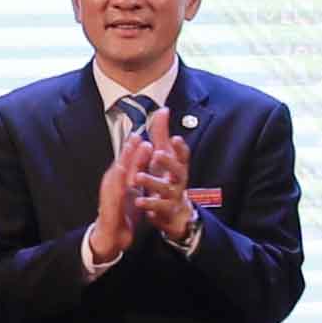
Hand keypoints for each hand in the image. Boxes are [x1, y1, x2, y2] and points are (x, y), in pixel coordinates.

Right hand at [82, 133, 145, 267]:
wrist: (110, 237)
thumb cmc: (122, 214)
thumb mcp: (133, 194)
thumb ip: (137, 180)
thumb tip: (144, 167)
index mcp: (121, 181)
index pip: (128, 162)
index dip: (135, 148)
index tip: (143, 134)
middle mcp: (114, 184)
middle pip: (122, 162)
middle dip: (129, 147)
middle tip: (138, 132)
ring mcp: (110, 193)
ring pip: (118, 171)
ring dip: (125, 157)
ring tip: (133, 144)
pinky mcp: (108, 203)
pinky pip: (113, 189)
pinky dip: (117, 177)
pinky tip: (121, 167)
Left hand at [134, 119, 204, 246]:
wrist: (176, 212)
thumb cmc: (167, 178)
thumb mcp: (164, 155)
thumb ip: (162, 134)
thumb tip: (162, 110)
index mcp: (178, 166)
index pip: (183, 155)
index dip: (180, 147)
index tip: (175, 138)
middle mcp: (178, 180)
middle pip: (178, 171)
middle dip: (168, 162)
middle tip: (157, 154)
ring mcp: (173, 196)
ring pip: (165, 189)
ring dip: (152, 182)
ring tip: (139, 177)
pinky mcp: (166, 211)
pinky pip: (158, 208)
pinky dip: (149, 204)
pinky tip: (138, 201)